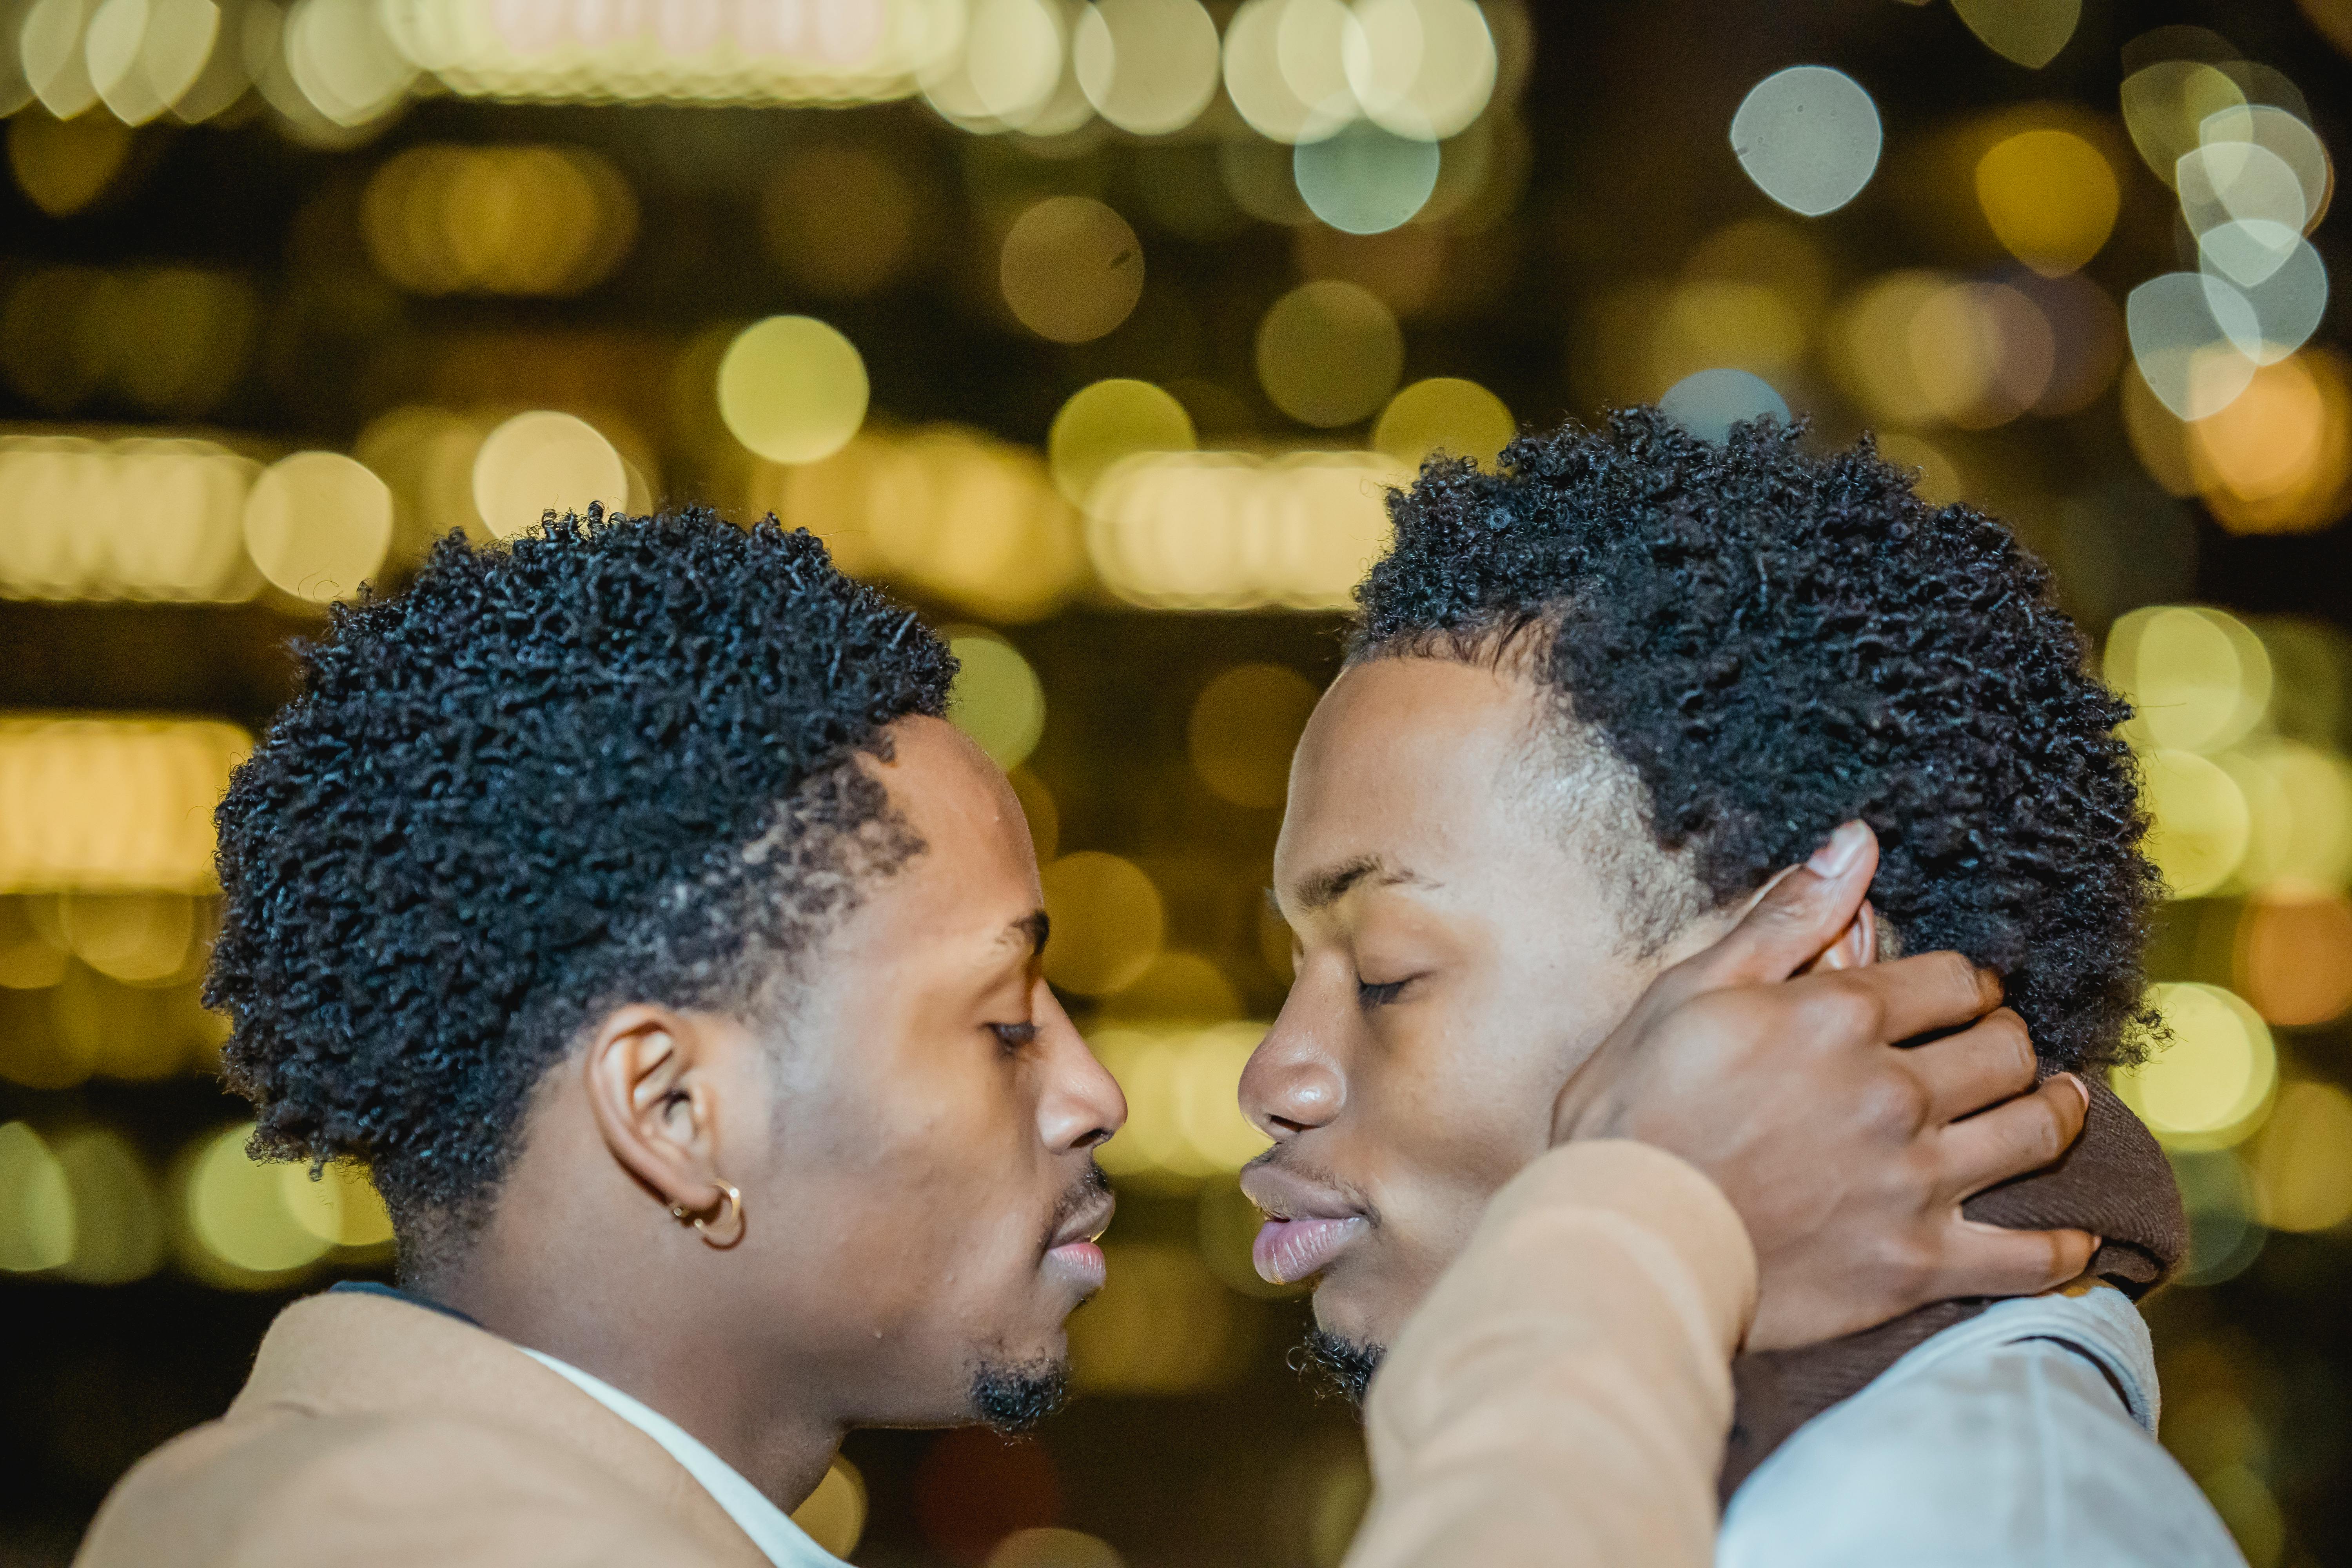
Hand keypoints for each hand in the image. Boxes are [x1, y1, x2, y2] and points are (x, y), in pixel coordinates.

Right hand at [1550, 822, 2095, 1350]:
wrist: (1623, 1236)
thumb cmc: (1635, 1108)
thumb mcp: (1691, 990)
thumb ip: (1786, 918)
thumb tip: (1858, 842)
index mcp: (1841, 1018)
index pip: (1955, 981)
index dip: (1968, 985)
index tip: (1966, 997)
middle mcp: (1894, 1094)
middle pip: (2005, 1052)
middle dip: (2011, 1041)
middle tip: (2003, 1050)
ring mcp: (1913, 1183)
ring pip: (2033, 1136)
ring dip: (2058, 1114)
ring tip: (2058, 1107)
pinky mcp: (1916, 1264)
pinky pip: (2026, 1259)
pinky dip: (2063, 1251)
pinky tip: (2074, 1240)